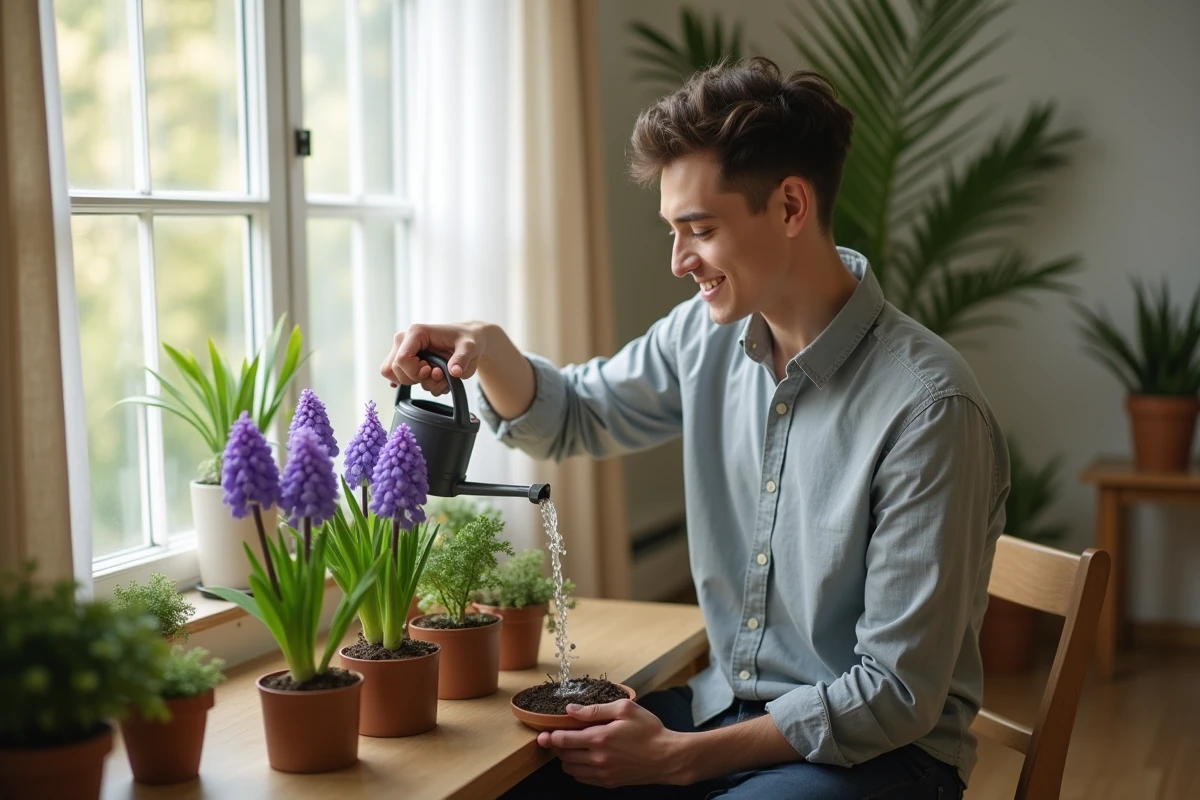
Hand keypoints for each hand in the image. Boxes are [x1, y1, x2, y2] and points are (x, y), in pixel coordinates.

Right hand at [380, 322, 490, 395]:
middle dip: (418, 379)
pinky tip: (431, 378)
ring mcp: (403, 351)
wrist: (469, 340)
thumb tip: (454, 372)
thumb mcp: (469, 348)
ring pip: (395, 377)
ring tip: (439, 375)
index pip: (401, 359)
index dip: (416, 372)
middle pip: (393, 370)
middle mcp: (405, 340)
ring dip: (420, 383)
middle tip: (437, 373)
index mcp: (416, 332)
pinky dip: (416, 384)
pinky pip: (398, 379)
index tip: (433, 370)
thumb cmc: (467, 340)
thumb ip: (461, 359)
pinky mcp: (406, 361)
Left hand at [536, 698, 690, 788]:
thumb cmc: (649, 730)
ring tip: (572, 747)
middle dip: (556, 746)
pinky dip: (578, 769)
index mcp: (599, 738)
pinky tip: (584, 758)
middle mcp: (598, 759)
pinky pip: (583, 779)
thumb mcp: (625, 709)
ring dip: (566, 758)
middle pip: (564, 755)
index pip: (563, 740)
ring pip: (571, 769)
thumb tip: (570, 709)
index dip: (549, 737)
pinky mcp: (609, 782)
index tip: (543, 734)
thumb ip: (595, 710)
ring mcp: (603, 773)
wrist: (667, 757)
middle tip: (556, 737)